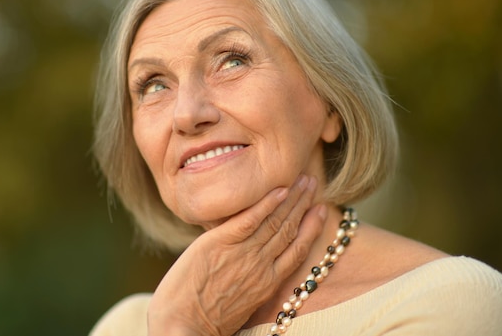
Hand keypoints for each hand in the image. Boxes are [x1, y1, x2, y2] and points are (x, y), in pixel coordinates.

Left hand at [147, 175, 326, 335]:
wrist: (181, 327)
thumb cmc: (205, 321)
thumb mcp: (241, 304)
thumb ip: (252, 280)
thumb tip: (253, 263)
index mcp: (268, 283)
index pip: (297, 249)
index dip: (311, 227)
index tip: (320, 209)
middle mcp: (261, 266)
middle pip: (289, 229)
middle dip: (303, 203)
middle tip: (312, 182)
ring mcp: (243, 254)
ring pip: (275, 221)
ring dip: (291, 198)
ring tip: (302, 179)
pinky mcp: (220, 243)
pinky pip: (249, 219)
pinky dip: (266, 204)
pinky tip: (279, 190)